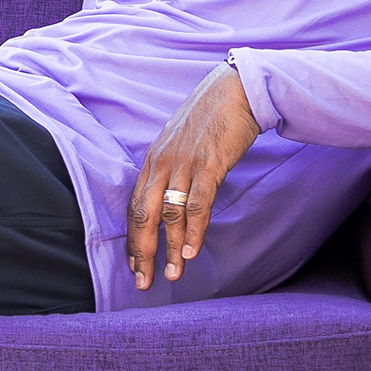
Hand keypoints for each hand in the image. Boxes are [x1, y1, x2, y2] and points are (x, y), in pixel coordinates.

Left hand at [128, 62, 260, 291]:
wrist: (237, 89)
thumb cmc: (211, 117)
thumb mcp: (181, 143)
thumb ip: (172, 170)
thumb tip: (170, 198)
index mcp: (153, 160)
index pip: (135, 206)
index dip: (133, 238)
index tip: (133, 265)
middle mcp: (162, 163)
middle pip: (144, 215)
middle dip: (142, 252)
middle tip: (142, 281)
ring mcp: (184, 164)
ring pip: (169, 214)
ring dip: (170, 248)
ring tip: (172, 274)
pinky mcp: (209, 164)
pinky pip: (197, 203)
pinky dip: (193, 230)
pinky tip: (191, 250)